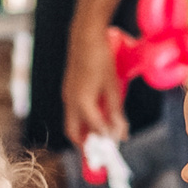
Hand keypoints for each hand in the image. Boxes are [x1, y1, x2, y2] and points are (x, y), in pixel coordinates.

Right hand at [63, 25, 125, 145]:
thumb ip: (115, 112)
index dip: (106, 140)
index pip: (95, 130)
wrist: (85, 37)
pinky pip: (73, 110)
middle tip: (100, 149)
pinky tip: (95, 114)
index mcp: (82, 103)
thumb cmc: (101, 60)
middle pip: (74, 133)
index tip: (115, 146)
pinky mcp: (68, 88)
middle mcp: (70, 102)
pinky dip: (82, 118)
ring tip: (100, 133)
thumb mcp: (113, 87)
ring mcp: (67, 95)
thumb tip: (120, 132)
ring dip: (84, 131)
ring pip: (72, 122)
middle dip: (86, 144)